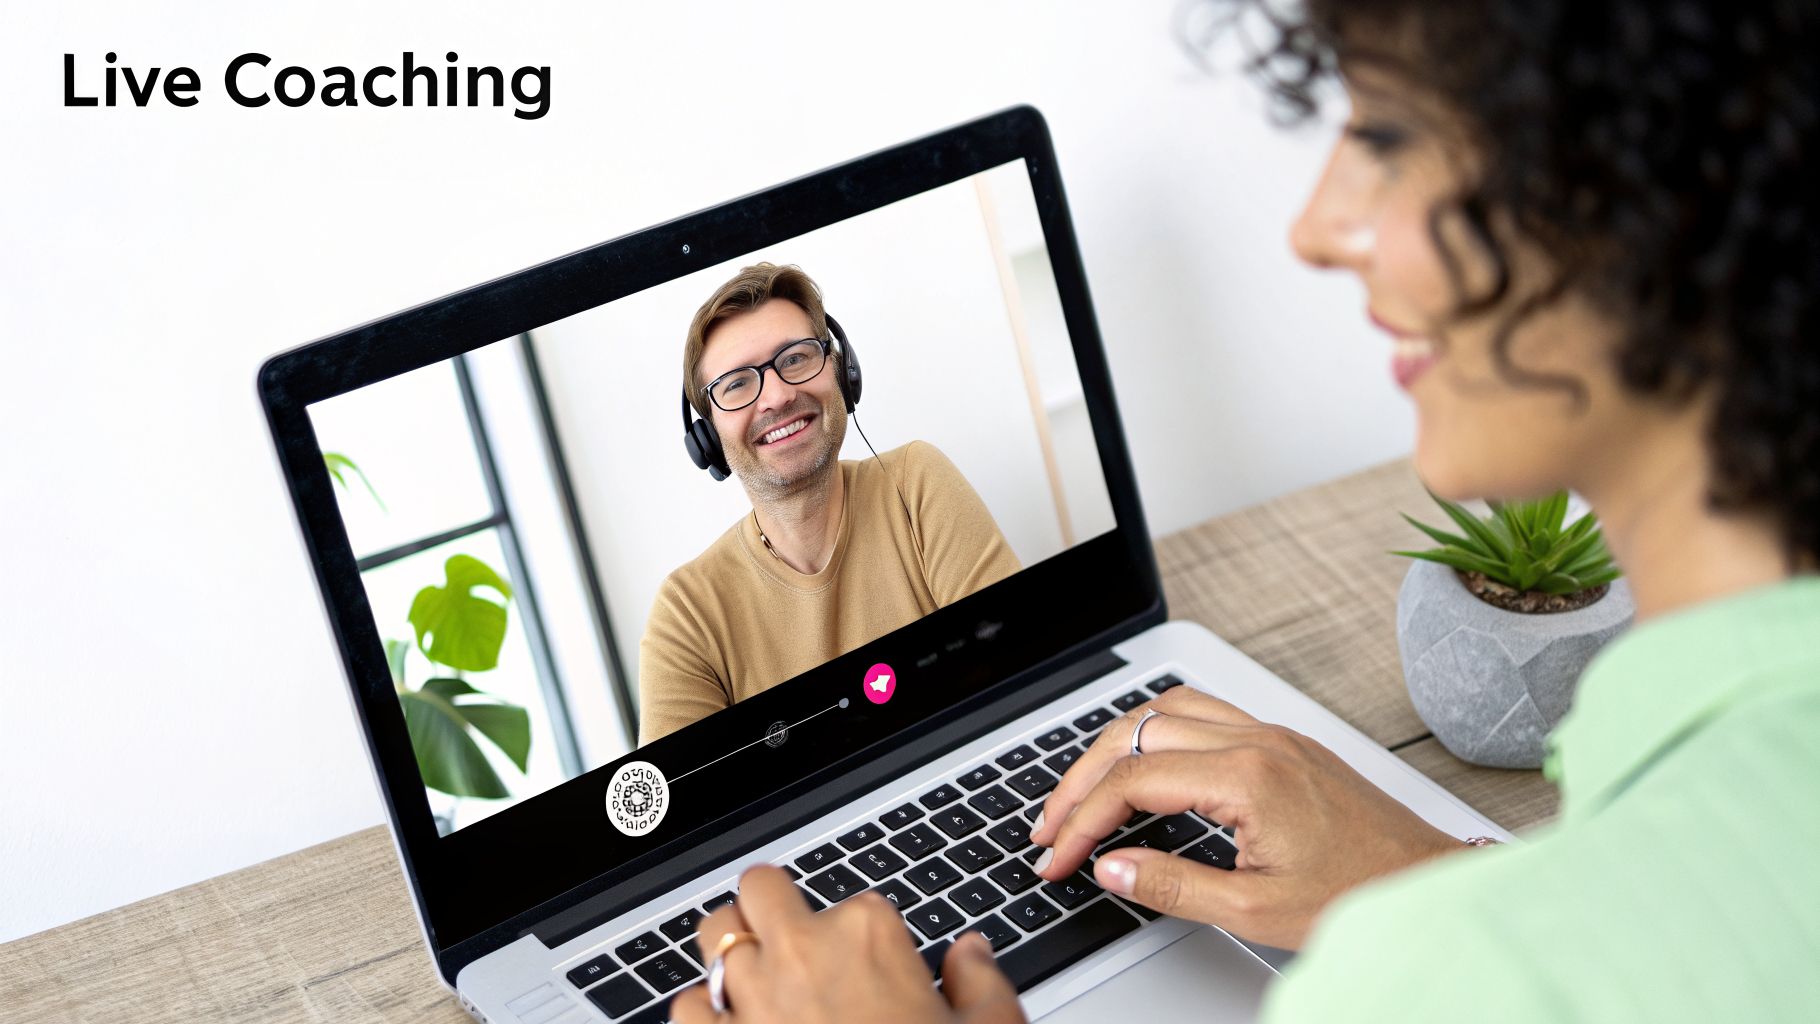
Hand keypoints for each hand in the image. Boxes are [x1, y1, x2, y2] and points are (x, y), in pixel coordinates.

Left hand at [672, 865, 1025, 1023]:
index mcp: (868, 936)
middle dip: (771, 907)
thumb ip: (981, 982)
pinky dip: (702, 1014)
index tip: (871, 967)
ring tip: (753, 977)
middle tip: (788, 937)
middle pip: (761, 888)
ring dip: (731, 954)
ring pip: (715, 937)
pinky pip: (686, 1005)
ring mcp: (752, 997)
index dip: (862, 936)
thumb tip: (970, 952)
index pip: (856, 903)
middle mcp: (802, 952)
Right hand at [1028, 686, 1459, 948]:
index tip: (1057, 856)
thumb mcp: (1257, 909)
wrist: (1430, 882)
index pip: (1133, 782)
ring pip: (1166, 709)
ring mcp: (1272, 733)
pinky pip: (1201, 711)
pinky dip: (1156, 732)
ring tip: (1084, 789)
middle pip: (1136, 734)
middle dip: (1081, 780)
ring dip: (1115, 745)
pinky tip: (1145, 763)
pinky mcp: (1283, 740)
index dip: (1081, 820)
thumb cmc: (1362, 894)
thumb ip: (1173, 885)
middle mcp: (1257, 739)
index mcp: (1247, 776)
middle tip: (1051, 826)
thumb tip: (1110, 866)